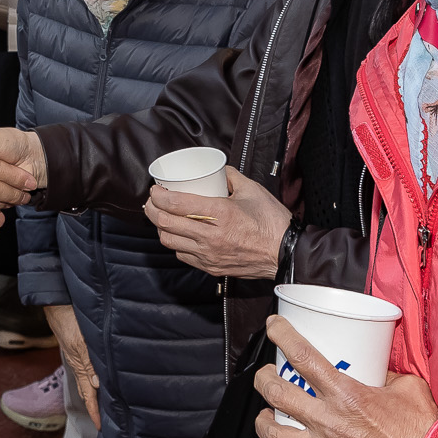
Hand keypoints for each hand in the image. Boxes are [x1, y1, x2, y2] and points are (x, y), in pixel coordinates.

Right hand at [45, 304, 99, 425]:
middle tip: (104, 421)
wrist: (55, 303)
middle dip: (95, 407)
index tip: (100, 426)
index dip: (94, 411)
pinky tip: (99, 377)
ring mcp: (78, 356)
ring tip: (105, 404)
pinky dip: (94, 378)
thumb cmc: (67, 319)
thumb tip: (97, 385)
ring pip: (88, 380)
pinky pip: (88, 368)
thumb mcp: (80, 341)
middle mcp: (78, 363)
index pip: (88, 395)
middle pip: (88, 391)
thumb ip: (89, 363)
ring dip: (95, 394)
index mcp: (79, 365)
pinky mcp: (78, 348)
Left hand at [144, 169, 289, 278]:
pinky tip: (178, 235)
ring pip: (169, 241)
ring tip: (161, 217)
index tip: (155, 189)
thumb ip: (230, 176)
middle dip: (151, 210)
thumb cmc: (272, 222)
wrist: (286, 254)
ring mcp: (209, 254)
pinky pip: (183, 256)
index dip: (158, 196)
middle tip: (152, 201)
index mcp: (220, 213)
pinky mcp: (211, 267)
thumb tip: (217, 169)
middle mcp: (210, 236)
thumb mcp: (252, 190)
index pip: (175, 204)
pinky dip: (175, 244)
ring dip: (160, 227)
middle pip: (165, 223)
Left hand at [255, 314, 437, 437]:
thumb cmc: (425, 433)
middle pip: (277, 394)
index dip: (282, 336)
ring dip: (263, 425)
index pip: (304, 356)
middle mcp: (329, 423)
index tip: (273, 327)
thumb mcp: (407, 387)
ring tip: (266, 420)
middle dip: (264, 381)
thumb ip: (384, 375)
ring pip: (274, 436)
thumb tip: (373, 368)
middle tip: (266, 377)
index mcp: (347, 394)